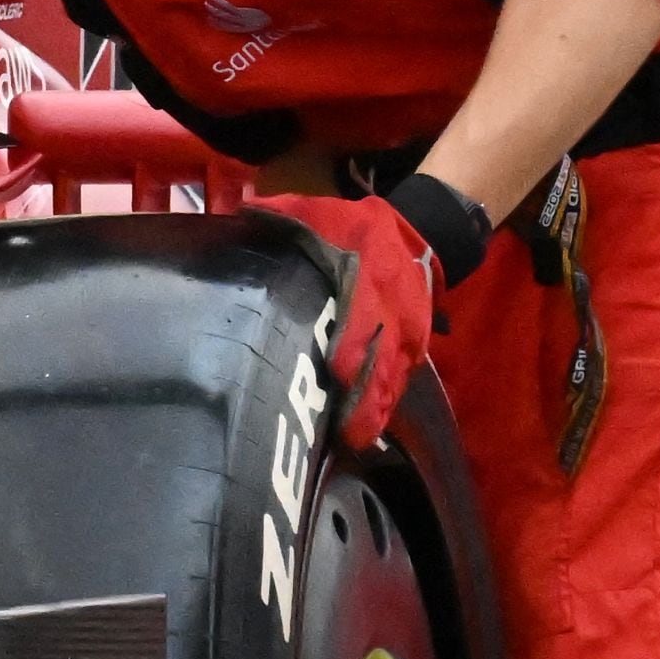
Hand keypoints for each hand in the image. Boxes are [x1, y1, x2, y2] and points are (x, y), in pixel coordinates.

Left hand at [250, 189, 445, 450]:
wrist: (419, 232)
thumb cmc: (351, 226)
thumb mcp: (312, 213)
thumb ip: (279, 217)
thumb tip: (240, 215)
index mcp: (363, 281)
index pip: (360, 318)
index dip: (352, 347)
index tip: (338, 374)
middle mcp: (388, 314)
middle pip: (378, 362)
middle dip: (360, 399)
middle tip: (337, 435)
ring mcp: (404, 336)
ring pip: (390, 380)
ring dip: (371, 413)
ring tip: (348, 445)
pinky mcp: (412, 349)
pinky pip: (399, 383)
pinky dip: (383, 408)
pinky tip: (364, 435)